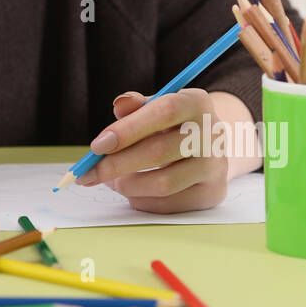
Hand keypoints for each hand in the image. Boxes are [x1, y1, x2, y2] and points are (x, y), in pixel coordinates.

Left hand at [79, 87, 229, 211]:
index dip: (128, 129)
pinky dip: (142, 200)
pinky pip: (169, 204)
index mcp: (197, 102)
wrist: (210, 147)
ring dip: (128, 185)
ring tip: (112, 181)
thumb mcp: (156, 106)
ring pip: (163, 183)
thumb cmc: (173, 124)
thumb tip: (119, 105)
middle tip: (90, 173)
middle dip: (117, 164)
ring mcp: (216, 166)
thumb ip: (136, 105)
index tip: (97, 146)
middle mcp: (213, 133)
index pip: (163, 112)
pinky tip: (132, 191)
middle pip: (159, 151)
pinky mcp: (214, 193)